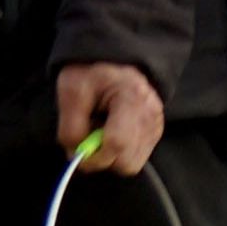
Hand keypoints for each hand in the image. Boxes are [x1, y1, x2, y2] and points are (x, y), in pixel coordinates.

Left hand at [51, 60, 167, 179]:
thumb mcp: (71, 89)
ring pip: (131, 164)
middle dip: (102, 159)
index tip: (78, 152)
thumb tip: (75, 154)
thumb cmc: (91, 71)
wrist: (114, 61)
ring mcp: (156, 127)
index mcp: (132, 98)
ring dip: (110, 156)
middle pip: (127, 162)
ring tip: (100, 132)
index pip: (117, 143)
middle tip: (88, 139)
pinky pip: (135, 158)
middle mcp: (151, 116)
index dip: (94, 156)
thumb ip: (70, 125)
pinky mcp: (155, 134)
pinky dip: (119, 153)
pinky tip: (110, 132)